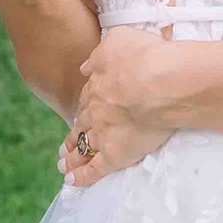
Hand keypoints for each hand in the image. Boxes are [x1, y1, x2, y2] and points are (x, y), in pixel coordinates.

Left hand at [60, 26, 178, 186]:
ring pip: (82, 147)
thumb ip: (101, 54)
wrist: (159, 82)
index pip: (88, 99)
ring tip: (64, 164)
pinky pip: (94, 169)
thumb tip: (86, 65)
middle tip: (65, 145)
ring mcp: (102, 133)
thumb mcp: (118, 40)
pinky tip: (73, 182)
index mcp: (98, 85)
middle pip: (81, 124)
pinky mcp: (114, 154)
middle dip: (72, 134)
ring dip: (71, 157)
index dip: (84, 108)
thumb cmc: (145, 56)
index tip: (81, 114)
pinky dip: (82, 176)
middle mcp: (95, 110)